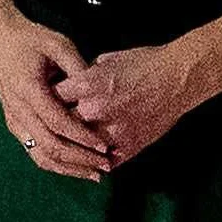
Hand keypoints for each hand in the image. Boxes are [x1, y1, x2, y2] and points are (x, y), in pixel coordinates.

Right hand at [0, 4, 113, 179]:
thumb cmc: (31, 40)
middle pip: (50, 146)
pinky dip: (56, 163)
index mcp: (29, 90)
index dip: (82, 137)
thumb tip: (101, 95)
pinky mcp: (15, 125)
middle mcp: (18, 110)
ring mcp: (14, 120)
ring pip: (40, 155)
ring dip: (68, 168)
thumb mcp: (59, 45)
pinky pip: (34, 151)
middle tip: (106, 165)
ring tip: (93, 173)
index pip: (58, 122)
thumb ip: (79, 69)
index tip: (104, 145)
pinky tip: (76, 166)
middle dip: (80, 159)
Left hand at [57, 38, 213, 162]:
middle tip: (48, 127)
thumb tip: (72, 84)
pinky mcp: (127, 147)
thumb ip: (86, 75)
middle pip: (61, 125)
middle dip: (55, 124)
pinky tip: (91, 159)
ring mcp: (111, 132)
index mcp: (88, 85)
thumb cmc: (146, 63)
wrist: (179, 78)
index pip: (51, 97)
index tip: (42, 102)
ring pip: (79, 148)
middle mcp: (95, 110)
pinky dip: (96, 161)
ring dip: (73, 147)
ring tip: (67, 146)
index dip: (46, 99)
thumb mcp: (108, 60)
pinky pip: (102, 161)